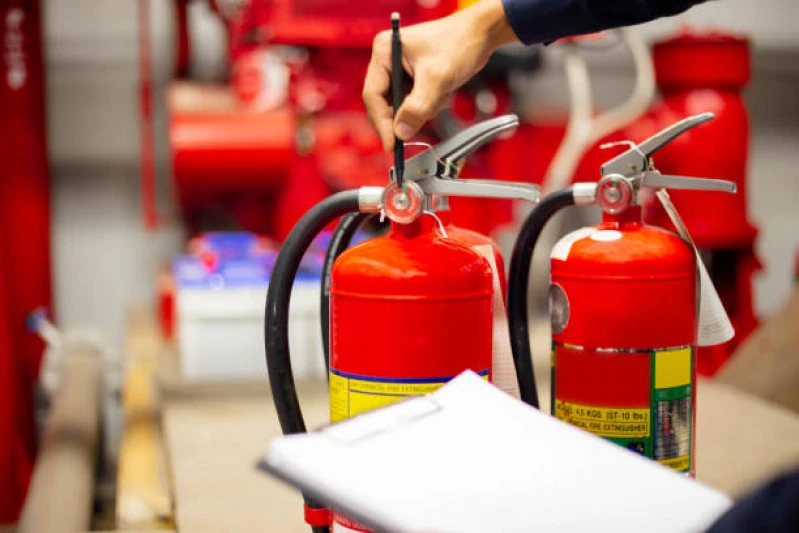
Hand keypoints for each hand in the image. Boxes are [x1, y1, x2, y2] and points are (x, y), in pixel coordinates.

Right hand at [363, 0, 517, 150]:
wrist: (481, 35)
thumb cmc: (459, 44)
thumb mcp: (437, 78)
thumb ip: (418, 107)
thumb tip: (401, 132)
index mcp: (385, 51)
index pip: (373, 95)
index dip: (382, 123)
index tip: (393, 144)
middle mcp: (388, 60)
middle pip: (384, 102)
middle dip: (404, 115)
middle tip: (416, 128)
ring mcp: (400, 69)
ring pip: (401, 106)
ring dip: (420, 109)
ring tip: (440, 95)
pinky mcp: (414, 77)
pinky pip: (414, 103)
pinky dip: (428, 105)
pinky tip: (442, 93)